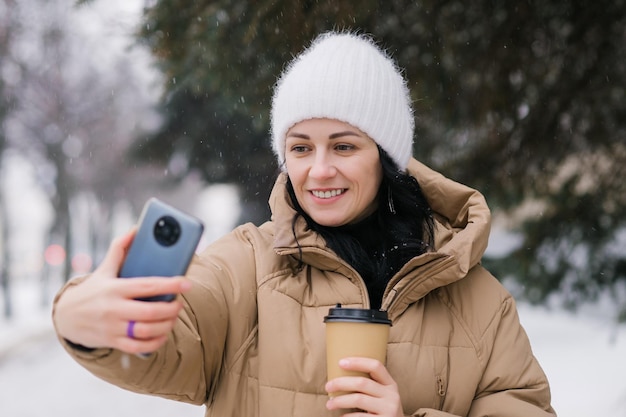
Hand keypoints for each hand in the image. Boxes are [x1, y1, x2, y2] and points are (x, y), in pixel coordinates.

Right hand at [53, 229, 191, 353]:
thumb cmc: (92, 290)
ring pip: (147, 331)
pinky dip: (155, 343)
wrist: (66, 317)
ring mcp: (113, 327)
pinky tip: (162, 335)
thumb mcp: (104, 270)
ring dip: (166, 325)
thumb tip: (135, 229)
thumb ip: (119, 249)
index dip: (170, 284)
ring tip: (173, 317)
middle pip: (150, 312)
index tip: (186, 282)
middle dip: (171, 309)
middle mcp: (114, 308)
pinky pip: (139, 347)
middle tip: (179, 303)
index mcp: (115, 288)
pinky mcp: (113, 342)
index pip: (147, 285)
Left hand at [325, 357, 403, 416]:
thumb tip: (340, 375)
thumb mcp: (382, 396)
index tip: (340, 362)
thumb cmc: (382, 411)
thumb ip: (371, 386)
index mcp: (390, 384)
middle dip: (341, 383)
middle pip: (362, 383)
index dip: (358, 362)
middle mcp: (392, 395)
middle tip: (328, 386)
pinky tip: (342, 416)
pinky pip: (360, 416)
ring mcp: (389, 409)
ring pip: (358, 399)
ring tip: (330, 404)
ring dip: (340, 401)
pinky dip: (348, 416)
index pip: (376, 366)